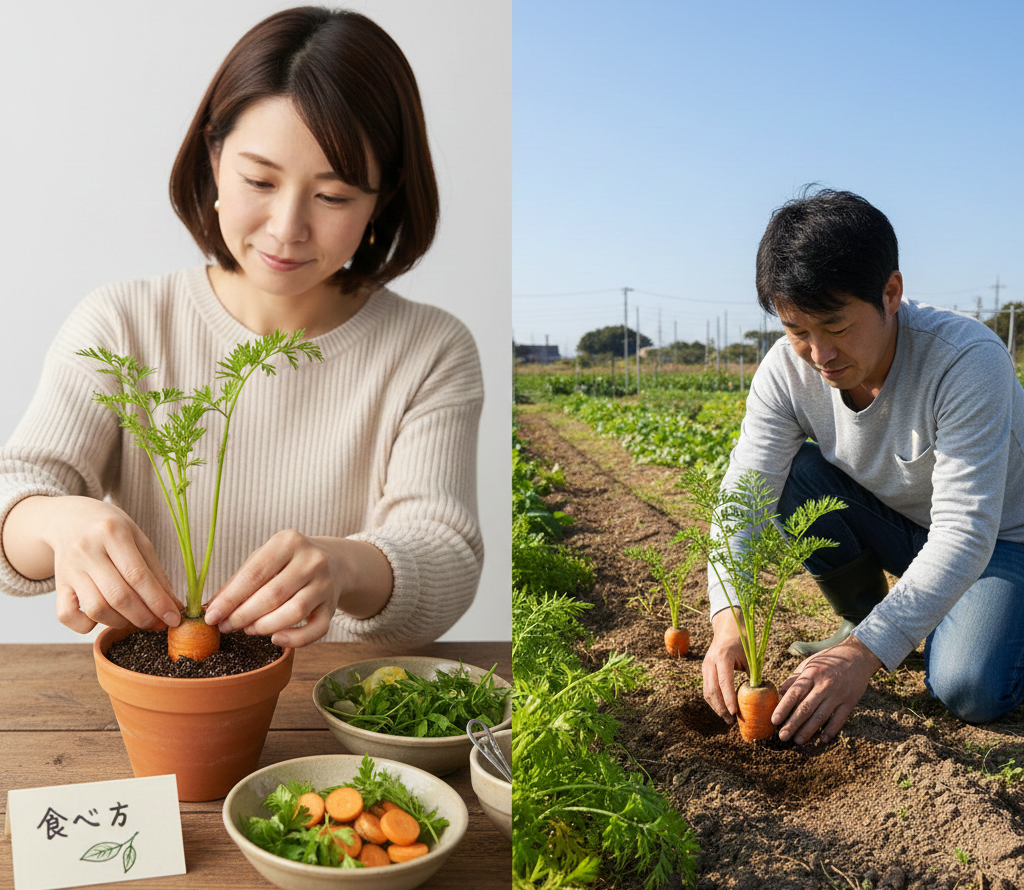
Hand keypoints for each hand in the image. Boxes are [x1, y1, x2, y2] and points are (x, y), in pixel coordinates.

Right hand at [5, 495, 178, 633]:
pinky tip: (105, 616)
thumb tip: (174, 606)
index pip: (138, 576)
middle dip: (144, 616)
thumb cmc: (111, 530)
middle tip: (159, 624)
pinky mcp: (58, 585)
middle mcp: (87, 551)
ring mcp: (69, 569)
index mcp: (113, 533)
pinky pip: (67, 616)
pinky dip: (88, 625)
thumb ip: (157, 572)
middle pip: (118, 596)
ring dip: (121, 622)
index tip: (174, 618)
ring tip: (135, 618)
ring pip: (96, 609)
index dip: (158, 602)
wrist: (70, 519)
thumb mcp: (139, 539)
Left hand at [203, 531, 392, 647]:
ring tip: (248, 629)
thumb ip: (239, 581)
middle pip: (272, 595)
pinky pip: (315, 630)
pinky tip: (276, 639)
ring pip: (293, 612)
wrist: (332, 562)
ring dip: (264, 626)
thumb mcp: (263, 559)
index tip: (212, 616)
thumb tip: (212, 608)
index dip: (231, 598)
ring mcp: (325, 584)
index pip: (255, 574)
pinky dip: (294, 640)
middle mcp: (311, 560)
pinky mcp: (333, 606)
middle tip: (226, 626)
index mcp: (289, 542)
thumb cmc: (287, 563)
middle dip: (243, 615)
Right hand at [702, 608, 748, 723]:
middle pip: (712, 690)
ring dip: (716, 707)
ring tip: (727, 718)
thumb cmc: (742, 641)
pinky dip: (713, 701)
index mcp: (723, 657)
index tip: (734, 713)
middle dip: (721, 708)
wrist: (727, 627)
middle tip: (731, 721)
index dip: (729, 698)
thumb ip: (752, 675)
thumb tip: (759, 696)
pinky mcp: (705, 669)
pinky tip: (722, 708)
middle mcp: (711, 662)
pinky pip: (707, 688)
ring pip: (707, 691)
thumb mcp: (749, 656)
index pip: (724, 682)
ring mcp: (706, 666)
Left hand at [772, 636, 882, 744]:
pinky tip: (822, 740)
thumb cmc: (828, 661)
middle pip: (806, 708)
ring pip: (821, 716)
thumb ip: (795, 679)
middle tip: (782, 736)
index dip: (783, 708)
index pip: (794, 693)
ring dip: (808, 730)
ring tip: (798, 741)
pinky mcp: (850, 701)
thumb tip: (779, 692)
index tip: (774, 721)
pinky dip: (831, 730)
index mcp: (811, 674)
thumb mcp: (809, 664)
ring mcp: (838, 694)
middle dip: (793, 724)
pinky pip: (839, 719)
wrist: (857, 656)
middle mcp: (824, 684)